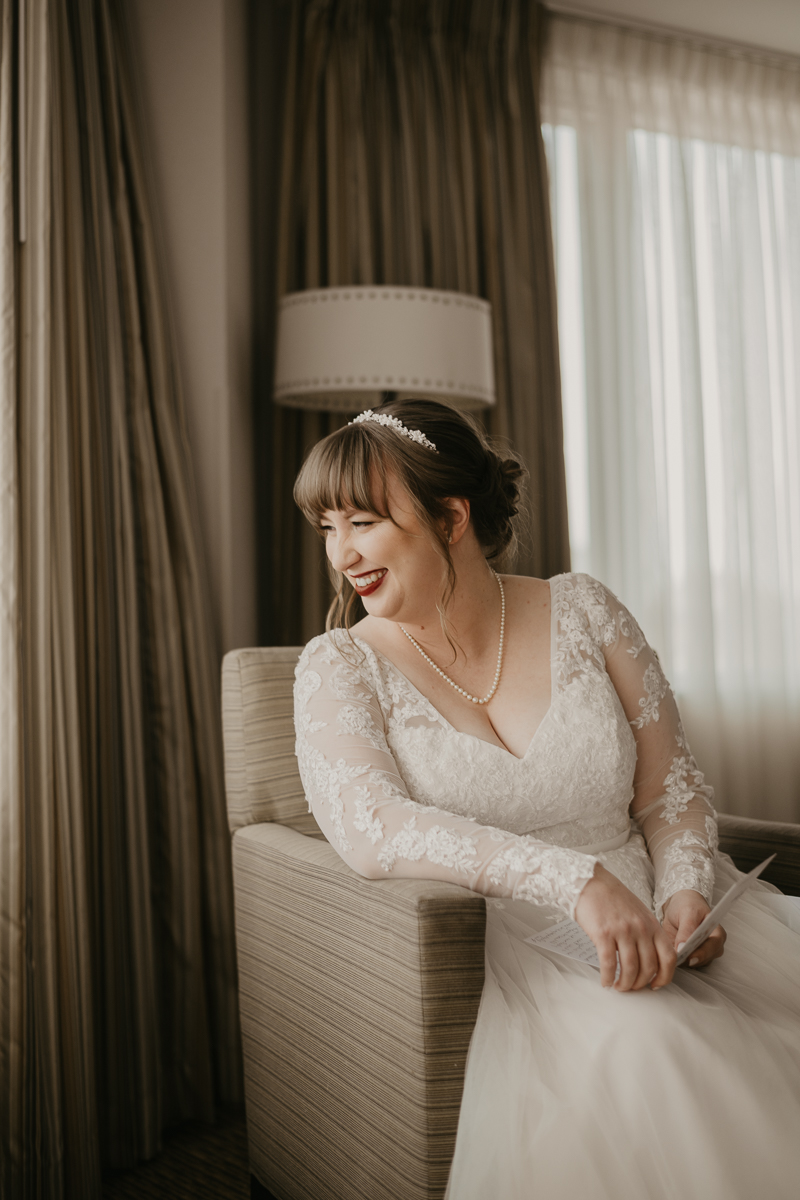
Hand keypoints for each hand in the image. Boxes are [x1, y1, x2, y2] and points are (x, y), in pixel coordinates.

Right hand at [575, 864, 676, 990]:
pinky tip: (605, 981)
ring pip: (630, 969)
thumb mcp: (639, 913)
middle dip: (640, 984)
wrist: (590, 881)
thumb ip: (647, 933)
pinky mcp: (603, 934)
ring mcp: (623, 931)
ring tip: (618, 986)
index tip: (655, 985)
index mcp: (652, 924)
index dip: (664, 977)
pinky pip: (609, 964)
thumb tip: (649, 960)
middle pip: (649, 968)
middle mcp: (641, 929)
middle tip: (631, 988)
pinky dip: (608, 977)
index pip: (669, 958)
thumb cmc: (613, 898)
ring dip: (625, 984)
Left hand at [661, 890, 725, 968]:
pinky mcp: (689, 956)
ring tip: (670, 951)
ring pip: (692, 963)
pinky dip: (676, 959)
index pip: (713, 947)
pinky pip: (683, 962)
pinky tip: (669, 952)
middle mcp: (712, 947)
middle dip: (689, 958)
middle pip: (703, 959)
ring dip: (681, 959)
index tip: (689, 957)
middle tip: (675, 955)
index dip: (702, 954)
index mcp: (717, 934)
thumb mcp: (688, 911)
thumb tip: (683, 948)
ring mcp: (701, 953)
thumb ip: (687, 929)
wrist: (678, 906)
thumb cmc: (687, 905)